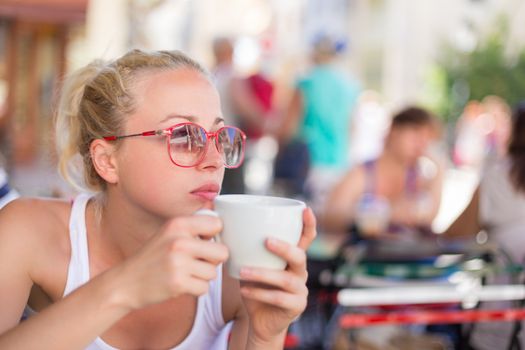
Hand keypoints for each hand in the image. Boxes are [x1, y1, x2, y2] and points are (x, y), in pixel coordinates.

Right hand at [113, 215, 228, 309]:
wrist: (126, 282)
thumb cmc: (152, 258)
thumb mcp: (168, 233)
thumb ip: (193, 227)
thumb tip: (221, 224)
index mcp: (178, 224)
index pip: (217, 224)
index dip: (215, 237)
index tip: (205, 243)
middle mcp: (179, 241)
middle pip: (222, 252)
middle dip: (213, 260)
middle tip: (197, 262)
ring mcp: (178, 263)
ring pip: (213, 273)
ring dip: (202, 276)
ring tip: (184, 273)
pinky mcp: (178, 283)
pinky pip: (204, 288)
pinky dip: (195, 289)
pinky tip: (181, 284)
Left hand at [237, 207, 316, 342]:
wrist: (261, 322)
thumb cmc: (257, 288)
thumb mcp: (253, 266)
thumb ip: (247, 249)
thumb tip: (222, 224)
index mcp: (293, 258)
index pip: (306, 239)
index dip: (308, 224)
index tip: (305, 209)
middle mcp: (300, 272)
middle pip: (300, 256)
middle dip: (284, 248)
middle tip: (266, 241)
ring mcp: (300, 290)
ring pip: (285, 279)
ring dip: (263, 274)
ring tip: (243, 271)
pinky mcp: (295, 307)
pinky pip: (278, 298)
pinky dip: (259, 293)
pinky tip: (244, 290)